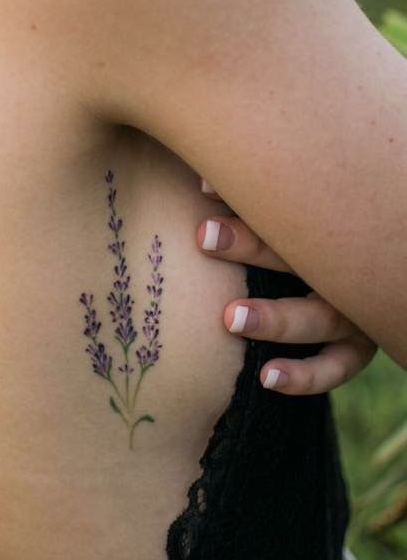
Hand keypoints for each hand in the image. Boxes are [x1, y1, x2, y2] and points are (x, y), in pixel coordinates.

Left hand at [196, 178, 376, 394]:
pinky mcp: (358, 347)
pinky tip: (267, 378)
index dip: (245, 201)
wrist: (348, 273)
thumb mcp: (285, 219)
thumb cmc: (304, 239)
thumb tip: (201, 181)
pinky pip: (337, 366)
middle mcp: (346, 268)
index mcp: (331, 228)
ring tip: (230, 319)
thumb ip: (250, 202)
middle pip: (304, 255)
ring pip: (323, 316)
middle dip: (252, 244)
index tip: (202, 189)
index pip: (291, 210)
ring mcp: (356, 309)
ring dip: (277, 319)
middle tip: (203, 237)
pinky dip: (306, 375)